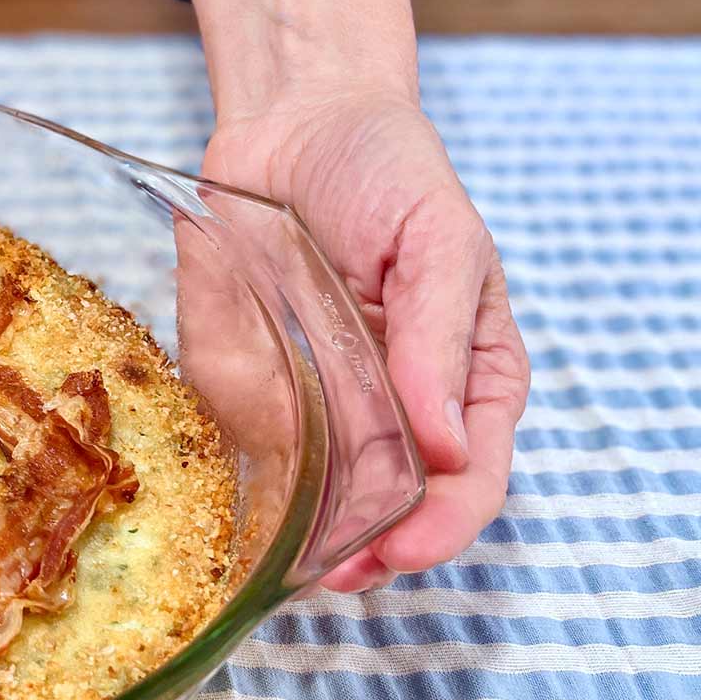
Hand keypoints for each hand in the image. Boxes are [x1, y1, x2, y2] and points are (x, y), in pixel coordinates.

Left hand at [202, 90, 530, 591]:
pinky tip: (231, 520)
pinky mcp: (244, 398)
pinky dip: (238, 497)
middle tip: (337, 573)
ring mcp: (319, 413)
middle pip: (392, 512)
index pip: (469, 480)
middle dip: (367, 553)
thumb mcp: (437, 240)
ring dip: (304, 544)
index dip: (441, 526)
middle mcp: (393, 414)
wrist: (291, 126)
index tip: (402, 549)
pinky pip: (242, 462)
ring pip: (319, 506)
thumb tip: (448, 444)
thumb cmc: (386, 175)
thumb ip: (438, 338)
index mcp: (462, 383)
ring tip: (289, 567)